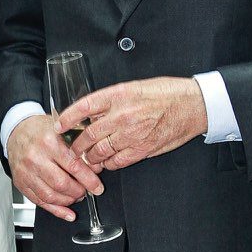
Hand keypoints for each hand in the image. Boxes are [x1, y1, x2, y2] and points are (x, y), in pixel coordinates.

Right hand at [6, 113, 103, 222]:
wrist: (18, 131)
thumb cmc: (42, 131)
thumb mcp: (63, 132)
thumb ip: (79, 150)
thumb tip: (95, 170)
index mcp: (49, 142)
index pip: (74, 166)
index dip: (89, 180)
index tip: (97, 187)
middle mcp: (35, 157)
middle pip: (62, 184)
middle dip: (78, 192)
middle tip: (86, 191)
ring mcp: (26, 172)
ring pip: (50, 196)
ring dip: (68, 201)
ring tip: (76, 197)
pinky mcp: (21, 183)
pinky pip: (40, 202)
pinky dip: (56, 210)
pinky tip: (67, 213)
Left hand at [58, 77, 207, 168]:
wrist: (192, 104)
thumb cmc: (165, 93)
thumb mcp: (134, 87)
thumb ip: (112, 100)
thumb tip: (92, 113)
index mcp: (118, 95)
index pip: (84, 107)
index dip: (67, 118)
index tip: (58, 125)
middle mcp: (122, 114)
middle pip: (89, 134)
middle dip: (77, 145)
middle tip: (72, 150)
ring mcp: (132, 133)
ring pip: (100, 151)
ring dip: (91, 157)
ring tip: (88, 158)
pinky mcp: (142, 148)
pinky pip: (117, 161)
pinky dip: (109, 163)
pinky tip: (107, 162)